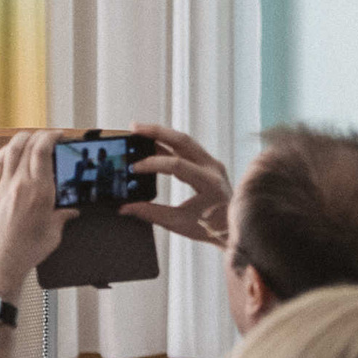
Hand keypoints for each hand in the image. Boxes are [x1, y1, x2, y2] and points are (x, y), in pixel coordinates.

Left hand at [0, 131, 73, 296]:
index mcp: (38, 192)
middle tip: (50, 136)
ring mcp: (3, 187)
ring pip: (10, 149)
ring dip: (21, 138)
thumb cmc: (25, 252)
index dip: (51, 137)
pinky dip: (7, 151)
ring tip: (31, 137)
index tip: (59, 135)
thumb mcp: (53, 234)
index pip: (42, 151)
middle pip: (27, 145)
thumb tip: (70, 211)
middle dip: (40, 135)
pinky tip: (12, 152)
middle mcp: (19, 184)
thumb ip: (62, 217)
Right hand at [124, 123, 232, 247]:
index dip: (153, 164)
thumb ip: (150, 213)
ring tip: (138, 130)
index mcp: (209, 183)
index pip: (177, 165)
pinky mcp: (207, 163)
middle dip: (156, 132)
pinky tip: (152, 142)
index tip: (133, 168)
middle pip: (182, 140)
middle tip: (133, 128)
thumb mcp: (178, 223)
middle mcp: (212, 167)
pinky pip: (186, 147)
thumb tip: (126, 208)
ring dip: (161, 133)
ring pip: (184, 140)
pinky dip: (168, 143)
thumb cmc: (208, 228)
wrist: (231, 229)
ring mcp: (211, 162)